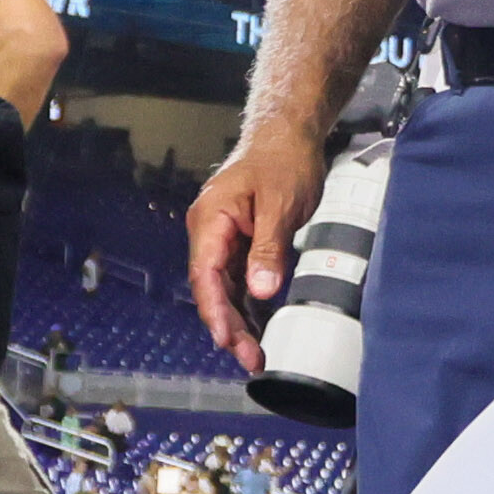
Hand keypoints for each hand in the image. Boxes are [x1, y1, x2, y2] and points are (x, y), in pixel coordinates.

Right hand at [183, 125, 321, 363]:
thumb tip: (261, 291)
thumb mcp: (281, 205)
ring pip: (225, 289)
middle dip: (229, 326)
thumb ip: (268, 249)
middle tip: (252, 358)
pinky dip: (247, 306)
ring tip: (256, 354)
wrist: (287, 135)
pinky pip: (238, 280)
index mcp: (211, 220)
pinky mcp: (239, 243)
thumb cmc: (283, 161)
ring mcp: (223, 238)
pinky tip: (258, 329)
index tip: (227, 340)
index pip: (205, 275)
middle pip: (213, 289)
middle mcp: (210, 232)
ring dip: (238, 321)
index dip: (215, 311)